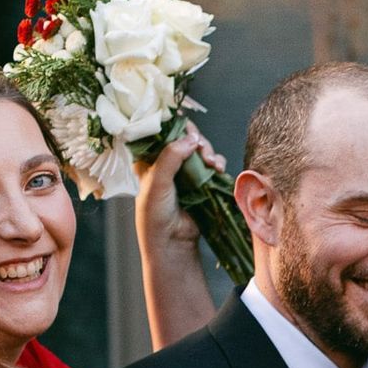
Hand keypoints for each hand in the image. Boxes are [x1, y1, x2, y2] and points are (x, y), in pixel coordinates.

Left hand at [135, 121, 224, 254]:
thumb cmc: (155, 213)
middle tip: (202, 149)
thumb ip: (171, 157)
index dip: (174, 127)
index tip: (186, 126)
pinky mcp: (201, 183)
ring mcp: (185, 173)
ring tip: (212, 163)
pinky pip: (212, 165)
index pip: (161, 133)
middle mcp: (167, 163)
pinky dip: (217, 163)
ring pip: (200, 150)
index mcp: (149, 159)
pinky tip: (218, 169)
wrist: (172, 241)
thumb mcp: (157, 181)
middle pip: (185, 139)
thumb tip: (191, 138)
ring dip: (209, 152)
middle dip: (196, 140)